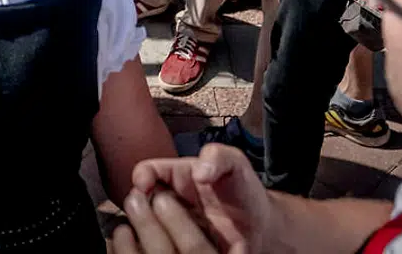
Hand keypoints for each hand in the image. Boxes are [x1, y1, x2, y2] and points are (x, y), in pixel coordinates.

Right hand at [118, 145, 270, 251]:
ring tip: (176, 236)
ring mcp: (172, 225)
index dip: (142, 176)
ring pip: (149, 228)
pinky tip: (183, 248)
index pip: (146, 171)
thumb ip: (219, 156)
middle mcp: (168, 200)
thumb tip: (200, 172)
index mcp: (176, 176)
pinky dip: (168, 248)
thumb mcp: (236, 164)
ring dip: (155, 231)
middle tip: (160, 213)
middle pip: (140, 201)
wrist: (261, 225)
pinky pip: (166, 248)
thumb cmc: (243, 191)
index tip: (144, 185)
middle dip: (144, 206)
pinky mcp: (181, 246)